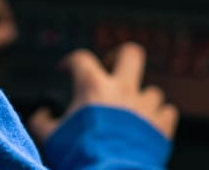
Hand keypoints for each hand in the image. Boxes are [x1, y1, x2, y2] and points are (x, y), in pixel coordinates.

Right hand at [27, 42, 177, 142]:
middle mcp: (122, 90)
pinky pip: (167, 111)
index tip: (67, 70)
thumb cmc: (79, 155)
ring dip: (141, 99)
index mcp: (93, 87)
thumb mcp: (50, 138)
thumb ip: (42, 122)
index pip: (81, 58)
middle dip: (121, 58)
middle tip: (112, 70)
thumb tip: (41, 115)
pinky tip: (150, 125)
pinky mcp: (161, 126)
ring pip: (151, 89)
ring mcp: (144, 106)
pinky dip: (159, 117)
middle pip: (131, 54)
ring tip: (131, 112)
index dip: (71, 61)